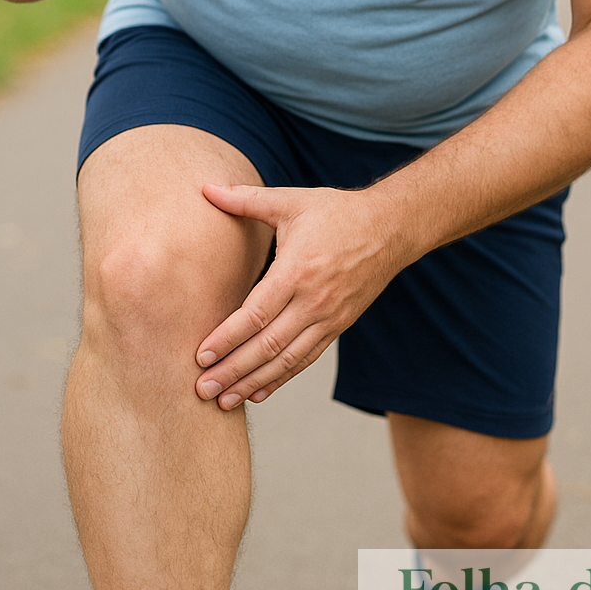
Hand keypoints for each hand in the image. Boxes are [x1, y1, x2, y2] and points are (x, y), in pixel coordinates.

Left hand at [194, 182, 403, 408]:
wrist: (390, 228)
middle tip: (201, 390)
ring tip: (223, 401)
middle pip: (267, 346)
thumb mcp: (291, 201)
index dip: (227, 338)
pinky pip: (305, 359)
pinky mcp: (338, 326)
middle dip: (232, 371)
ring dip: (253, 383)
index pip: (256, 314)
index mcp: (298, 270)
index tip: (201, 356)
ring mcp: (328, 318)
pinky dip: (280, 379)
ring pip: (286, 360)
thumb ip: (246, 199)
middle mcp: (314, 300)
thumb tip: (206, 188)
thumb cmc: (336, 212)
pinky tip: (257, 392)